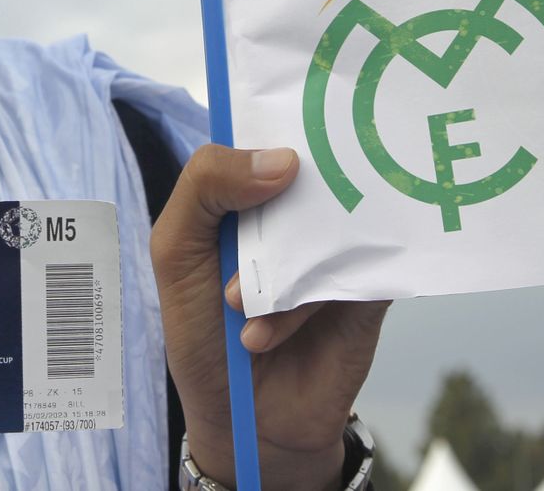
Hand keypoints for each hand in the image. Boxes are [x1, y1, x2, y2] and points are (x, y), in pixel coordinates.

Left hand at [151, 145, 389, 490]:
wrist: (247, 423)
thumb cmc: (202, 332)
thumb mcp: (176, 251)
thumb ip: (205, 188)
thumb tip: (282, 158)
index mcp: (249, 190)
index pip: (269, 133)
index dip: (276, 119)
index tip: (278, 122)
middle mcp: (297, 212)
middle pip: (313, 170)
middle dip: (273, 214)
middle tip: (237, 271)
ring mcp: (335, 248)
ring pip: (333, 224)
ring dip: (279, 280)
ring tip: (243, 325)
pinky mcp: (368, 288)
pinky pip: (359, 270)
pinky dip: (310, 303)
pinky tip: (267, 335)